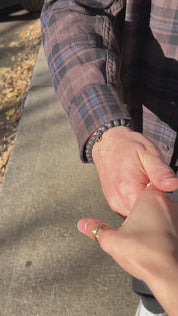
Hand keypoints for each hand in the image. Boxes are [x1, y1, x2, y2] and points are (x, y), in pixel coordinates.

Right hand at [78, 185, 177, 314]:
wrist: (167, 273)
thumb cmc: (145, 253)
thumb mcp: (112, 241)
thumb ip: (96, 230)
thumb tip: (84, 225)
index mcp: (150, 198)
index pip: (147, 186)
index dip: (139, 196)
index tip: (135, 205)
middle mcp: (168, 204)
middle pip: (155, 202)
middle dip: (146, 212)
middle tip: (138, 227)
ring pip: (166, 215)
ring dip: (158, 223)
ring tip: (147, 238)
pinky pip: (172, 227)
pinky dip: (166, 233)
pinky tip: (158, 245)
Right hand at [92, 126, 177, 215]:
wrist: (106, 143)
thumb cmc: (126, 146)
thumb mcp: (148, 153)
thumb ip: (160, 171)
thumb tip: (173, 185)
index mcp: (128, 190)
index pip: (153, 211)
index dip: (163, 203)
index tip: (161, 190)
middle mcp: (119, 200)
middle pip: (144, 216)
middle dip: (154, 206)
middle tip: (154, 186)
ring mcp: (115, 203)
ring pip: (137, 214)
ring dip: (145, 205)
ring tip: (145, 186)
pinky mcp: (114, 203)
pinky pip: (130, 210)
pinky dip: (137, 203)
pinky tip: (139, 190)